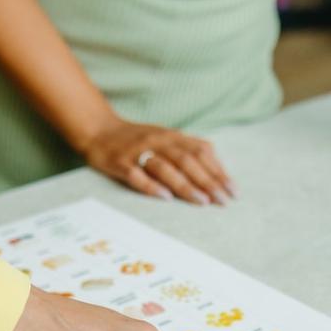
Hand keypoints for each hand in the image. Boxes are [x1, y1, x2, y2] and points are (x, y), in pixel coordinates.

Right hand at [83, 117, 237, 205]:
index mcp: (171, 136)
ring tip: (202, 202)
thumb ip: (187, 150)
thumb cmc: (136, 139)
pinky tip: (165, 198)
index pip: (201, 152)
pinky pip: (137, 176)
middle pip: (187, 161)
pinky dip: (151, 187)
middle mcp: (158, 141)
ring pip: (166, 168)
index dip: (218, 171)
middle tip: (223, 201)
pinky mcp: (120, 163)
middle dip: (208, 182)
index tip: (233, 190)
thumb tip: (216, 171)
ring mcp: (138, 152)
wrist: (97, 129)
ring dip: (186, 186)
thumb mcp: (164, 138)